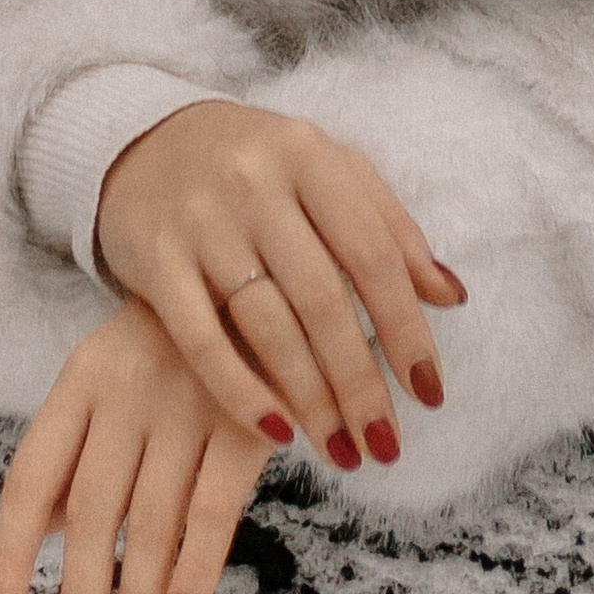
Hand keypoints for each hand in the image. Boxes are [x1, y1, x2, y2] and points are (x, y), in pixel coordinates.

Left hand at [0, 297, 269, 593]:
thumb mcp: (107, 374)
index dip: (6, 557)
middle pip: (89, 514)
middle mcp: (126, 391)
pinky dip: (195, 568)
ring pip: (150, 524)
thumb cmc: (169, 342)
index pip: (30, 480)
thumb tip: (29, 534)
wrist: (255, 268)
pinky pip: (213, 510)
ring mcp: (188, 403)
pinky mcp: (248, 419)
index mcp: (81, 379)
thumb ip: (73, 451)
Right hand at [91, 98, 462, 470]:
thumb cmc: (256, 166)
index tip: (429, 393)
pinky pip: (201, 340)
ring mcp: (201, 220)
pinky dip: (241, 392)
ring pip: (267, 325)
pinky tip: (276, 432)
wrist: (142, 142)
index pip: (371, 251)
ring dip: (312, 400)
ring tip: (343, 450)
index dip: (406, 328)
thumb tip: (450, 295)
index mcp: (307, 153)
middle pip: (321, 297)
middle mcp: (254, 181)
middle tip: (385, 443)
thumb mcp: (325, 170)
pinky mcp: (154, 258)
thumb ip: (387, 226)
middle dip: (360, 382)